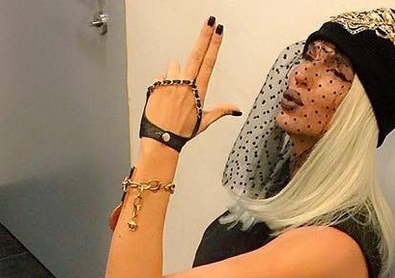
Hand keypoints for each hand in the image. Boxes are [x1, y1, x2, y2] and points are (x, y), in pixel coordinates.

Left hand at [145, 17, 240, 138]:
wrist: (161, 139)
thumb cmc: (182, 132)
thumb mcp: (204, 122)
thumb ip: (220, 111)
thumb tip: (237, 109)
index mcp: (199, 92)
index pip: (209, 62)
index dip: (214, 45)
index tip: (219, 31)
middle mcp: (186, 85)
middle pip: (197, 54)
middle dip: (205, 35)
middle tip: (211, 21)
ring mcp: (172, 84)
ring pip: (174, 66)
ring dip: (174, 75)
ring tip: (173, 94)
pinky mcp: (158, 85)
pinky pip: (160, 76)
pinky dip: (161, 83)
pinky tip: (162, 98)